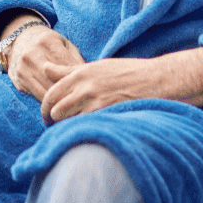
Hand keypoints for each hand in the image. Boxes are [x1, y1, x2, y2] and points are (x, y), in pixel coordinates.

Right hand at [7, 26, 84, 101]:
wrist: (20, 40)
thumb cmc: (48, 44)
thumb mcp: (63, 44)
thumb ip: (75, 59)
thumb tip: (88, 78)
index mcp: (48, 42)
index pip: (66, 65)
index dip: (78, 79)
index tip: (88, 89)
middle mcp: (33, 54)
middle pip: (55, 80)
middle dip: (69, 92)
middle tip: (82, 102)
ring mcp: (23, 67)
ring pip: (45, 91)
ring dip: (59, 101)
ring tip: (72, 107)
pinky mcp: (18, 79)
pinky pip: (36, 95)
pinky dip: (48, 102)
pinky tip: (58, 105)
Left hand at [38, 48, 202, 122]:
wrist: (158, 79)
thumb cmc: (128, 73)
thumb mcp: (97, 67)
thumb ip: (68, 70)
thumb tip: (45, 68)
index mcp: (81, 73)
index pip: (50, 94)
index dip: (46, 110)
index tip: (50, 119)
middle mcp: (85, 86)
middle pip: (54, 110)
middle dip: (53, 123)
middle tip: (59, 130)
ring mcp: (96, 100)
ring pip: (67, 121)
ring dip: (67, 129)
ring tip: (74, 134)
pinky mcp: (107, 113)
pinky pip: (84, 128)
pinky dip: (82, 133)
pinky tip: (90, 136)